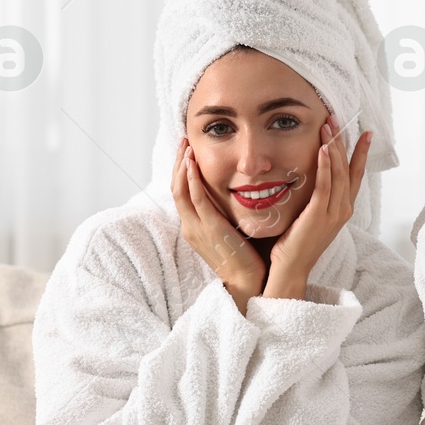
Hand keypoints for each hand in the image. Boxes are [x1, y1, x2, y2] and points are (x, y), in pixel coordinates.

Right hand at [172, 138, 265, 311]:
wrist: (247, 283)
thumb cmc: (246, 259)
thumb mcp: (231, 232)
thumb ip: (227, 215)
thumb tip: (239, 195)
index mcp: (195, 227)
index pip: (183, 193)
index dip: (183, 171)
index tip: (188, 152)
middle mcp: (191, 226)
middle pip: (176, 187)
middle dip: (179, 162)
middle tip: (183, 141)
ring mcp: (196, 227)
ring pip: (181, 191)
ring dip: (182, 166)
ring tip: (186, 146)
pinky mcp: (208, 229)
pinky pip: (195, 200)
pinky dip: (192, 180)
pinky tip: (194, 165)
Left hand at [265, 116, 370, 300]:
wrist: (292, 267)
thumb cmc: (297, 243)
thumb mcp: (311, 216)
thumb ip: (317, 198)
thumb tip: (311, 177)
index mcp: (343, 209)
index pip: (355, 175)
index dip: (360, 153)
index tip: (364, 133)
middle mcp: (343, 209)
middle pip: (348, 168)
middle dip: (344, 142)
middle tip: (338, 119)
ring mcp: (334, 212)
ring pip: (338, 173)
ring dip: (333, 147)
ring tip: (328, 126)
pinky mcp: (319, 214)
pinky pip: (325, 185)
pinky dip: (325, 165)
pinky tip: (322, 149)